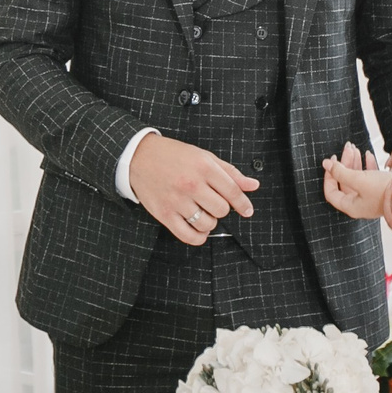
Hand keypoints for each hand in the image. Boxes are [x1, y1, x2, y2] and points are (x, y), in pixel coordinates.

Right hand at [129, 134, 255, 245]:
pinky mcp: (164, 214)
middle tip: (213, 202)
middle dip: (222, 209)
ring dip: (210, 222)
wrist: (138, 157)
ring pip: (207, 224)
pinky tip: (198, 228)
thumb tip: (253, 185)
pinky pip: (188, 236)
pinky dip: (198, 236)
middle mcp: (191, 184)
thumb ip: (230, 172)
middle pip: (222, 210)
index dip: (243, 204)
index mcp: (203, 167)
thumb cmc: (173, 156)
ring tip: (203, 212)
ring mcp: (177, 200)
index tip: (247, 210)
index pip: (232, 191)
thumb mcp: (204, 156)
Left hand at [321, 143, 391, 221]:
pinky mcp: (380, 191)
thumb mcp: (360, 179)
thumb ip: (341, 172)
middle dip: (344, 164)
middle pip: (344, 182)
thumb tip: (326, 164)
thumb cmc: (386, 189)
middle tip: (347, 149)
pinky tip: (368, 154)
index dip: (329, 176)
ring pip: (356, 178)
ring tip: (355, 148)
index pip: (331, 192)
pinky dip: (367, 165)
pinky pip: (369, 177)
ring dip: (355, 162)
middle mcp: (359, 203)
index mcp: (351, 206)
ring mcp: (370, 197)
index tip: (331, 162)